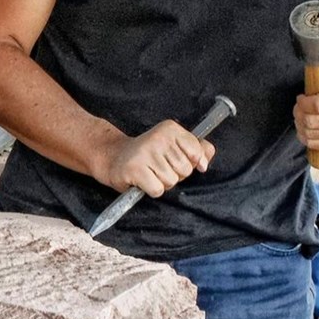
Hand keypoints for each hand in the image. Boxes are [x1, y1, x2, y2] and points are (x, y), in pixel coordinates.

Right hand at [100, 119, 216, 197]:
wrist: (114, 157)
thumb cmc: (148, 155)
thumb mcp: (174, 146)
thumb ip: (198, 149)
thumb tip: (204, 163)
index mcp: (171, 128)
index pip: (196, 153)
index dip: (190, 162)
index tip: (176, 160)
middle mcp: (159, 137)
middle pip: (185, 170)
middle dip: (175, 174)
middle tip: (158, 166)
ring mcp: (146, 152)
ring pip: (172, 181)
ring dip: (162, 182)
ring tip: (150, 172)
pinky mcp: (135, 169)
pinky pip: (158, 189)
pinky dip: (152, 190)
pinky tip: (142, 179)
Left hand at [294, 65, 318, 154]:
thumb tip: (308, 57)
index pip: (318, 105)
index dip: (303, 103)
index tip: (300, 97)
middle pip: (312, 121)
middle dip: (298, 114)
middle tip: (298, 108)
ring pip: (311, 135)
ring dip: (300, 126)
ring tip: (301, 117)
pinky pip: (315, 144)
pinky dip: (305, 137)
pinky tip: (307, 128)